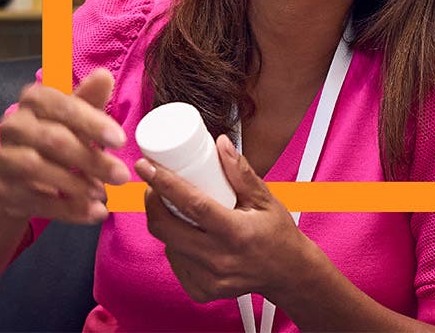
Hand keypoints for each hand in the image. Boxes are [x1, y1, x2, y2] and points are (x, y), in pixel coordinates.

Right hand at [0, 68, 129, 223]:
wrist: (19, 176)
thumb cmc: (57, 137)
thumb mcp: (76, 118)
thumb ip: (90, 99)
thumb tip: (104, 76)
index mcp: (34, 101)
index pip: (62, 105)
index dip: (92, 123)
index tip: (121, 140)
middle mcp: (13, 126)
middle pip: (53, 139)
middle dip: (91, 159)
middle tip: (122, 175)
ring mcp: (3, 159)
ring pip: (37, 169)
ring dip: (75, 185)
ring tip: (103, 194)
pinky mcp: (1, 189)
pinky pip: (35, 201)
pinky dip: (68, 209)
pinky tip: (93, 213)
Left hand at [139, 135, 307, 303]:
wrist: (288, 273)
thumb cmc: (278, 235)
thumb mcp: (265, 200)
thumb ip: (241, 172)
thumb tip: (220, 144)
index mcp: (236, 233)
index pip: (192, 204)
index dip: (165, 183)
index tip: (147, 166)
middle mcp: (218, 259)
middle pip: (166, 227)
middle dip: (153, 202)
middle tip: (155, 185)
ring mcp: (207, 278)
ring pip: (167, 244)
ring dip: (164, 222)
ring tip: (176, 209)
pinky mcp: (200, 290)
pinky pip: (175, 261)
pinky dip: (175, 244)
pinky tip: (187, 234)